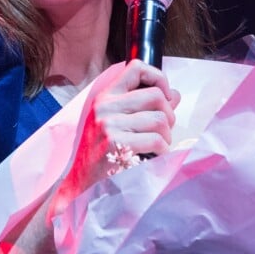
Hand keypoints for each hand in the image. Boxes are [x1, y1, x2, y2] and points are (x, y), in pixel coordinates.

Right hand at [52, 59, 179, 212]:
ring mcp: (109, 125)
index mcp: (105, 97)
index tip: (164, 96)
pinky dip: (162, 152)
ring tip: (157, 147)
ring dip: (166, 137)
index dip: (158, 78)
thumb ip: (143, 106)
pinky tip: (153, 158)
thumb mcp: (117, 123)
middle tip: (163, 131)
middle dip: (169, 115)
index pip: (136, 67)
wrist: (80, 186)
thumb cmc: (102, 154)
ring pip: (159, 119)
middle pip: (156, 96)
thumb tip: (174, 94)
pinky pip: (156, 141)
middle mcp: (105, 107)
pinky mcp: (117, 145)